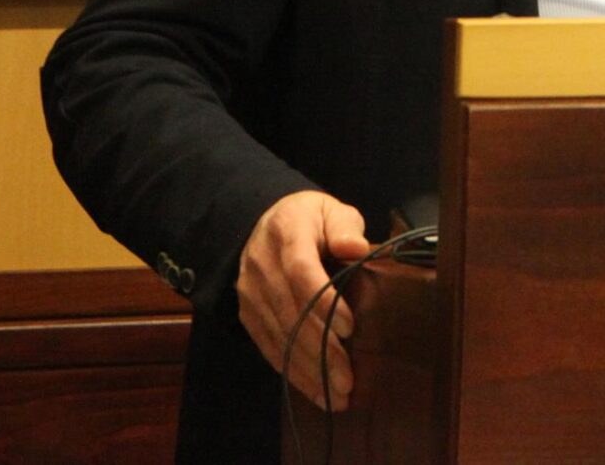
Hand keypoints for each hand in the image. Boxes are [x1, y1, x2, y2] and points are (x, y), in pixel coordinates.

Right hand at [238, 189, 373, 409]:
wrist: (266, 223)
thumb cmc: (311, 219)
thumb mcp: (331, 210)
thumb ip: (345, 226)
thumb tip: (356, 248)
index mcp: (286, 233)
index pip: (301, 272)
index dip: (323, 303)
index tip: (349, 328)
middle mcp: (261, 265)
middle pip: (290, 312)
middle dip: (320, 349)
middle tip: (348, 378)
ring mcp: (250, 293)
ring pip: (278, 335)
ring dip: (308, 369)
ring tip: (338, 394)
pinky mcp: (248, 314)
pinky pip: (268, 346)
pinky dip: (292, 371)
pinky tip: (316, 390)